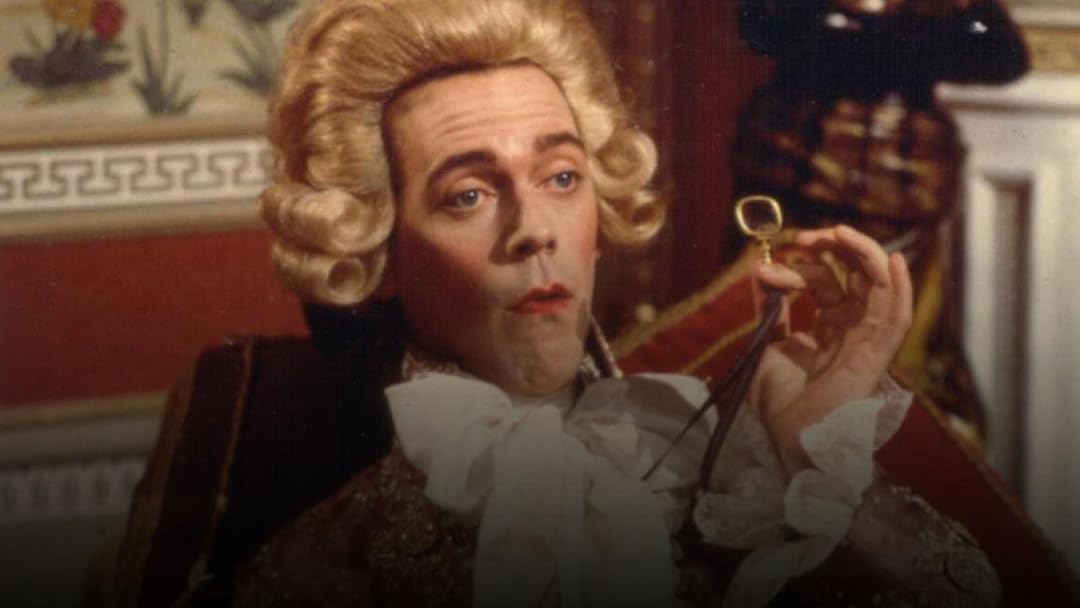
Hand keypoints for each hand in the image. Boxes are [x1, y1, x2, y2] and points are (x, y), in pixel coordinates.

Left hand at [749, 225, 912, 473]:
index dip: (801, 264)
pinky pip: (897, 317)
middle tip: (806, 237)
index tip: (769, 265)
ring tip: (839, 233)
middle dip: (835, 248)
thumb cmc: (778, 402)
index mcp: (829, 326)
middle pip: (857, 274)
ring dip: (863, 254)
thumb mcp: (766, 344)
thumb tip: (761, 269)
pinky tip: (893, 261)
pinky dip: (899, 288)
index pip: (825, 280)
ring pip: (879, 286)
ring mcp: (867, 340)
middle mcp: (853, 328)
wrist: (788, 437)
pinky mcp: (877, 355)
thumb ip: (768, 308)